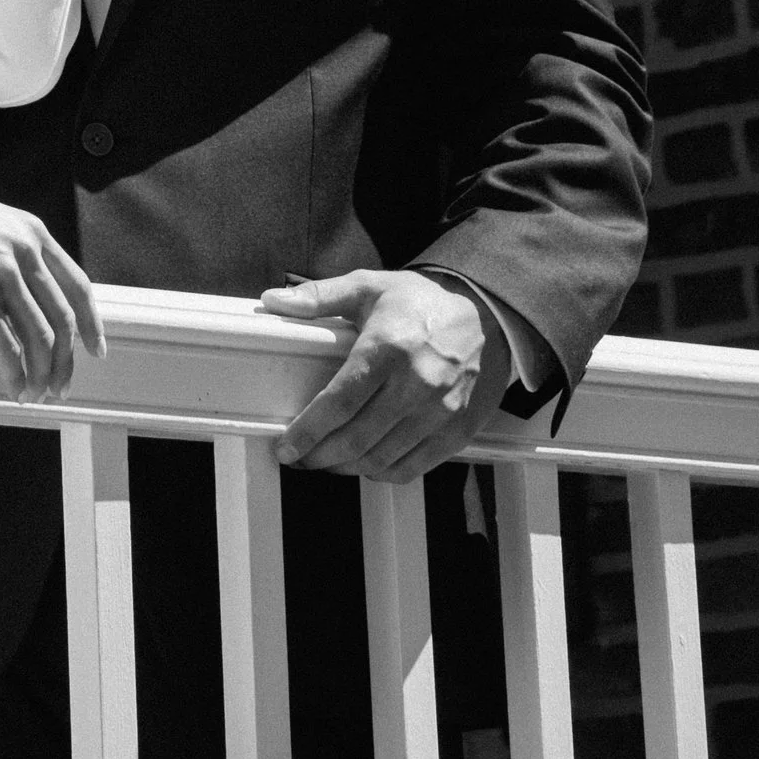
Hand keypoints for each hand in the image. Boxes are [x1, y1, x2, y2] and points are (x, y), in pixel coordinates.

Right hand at [0, 194, 105, 401]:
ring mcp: (2, 271)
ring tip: (36, 392)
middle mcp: (25, 250)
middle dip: (65, 360)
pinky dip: (14, 372)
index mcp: (34, 234)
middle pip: (61, 317)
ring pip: (38, 335)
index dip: (91, 323)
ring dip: (41, 372)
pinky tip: (14, 387)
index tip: (96, 349)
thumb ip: (22, 253)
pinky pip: (5, 343)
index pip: (77, 285)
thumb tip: (40, 296)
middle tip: (61, 385)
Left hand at [257, 269, 509, 481]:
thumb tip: (274, 300)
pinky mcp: (457, 430)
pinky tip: (367, 464)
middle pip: (358, 438)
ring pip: (383, 458)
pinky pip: (413, 467)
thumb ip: (320, 295)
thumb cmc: (421, 302)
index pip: (341, 401)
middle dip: (321, 455)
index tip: (287, 447)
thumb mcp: (369, 286)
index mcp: (388, 346)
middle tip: (302, 458)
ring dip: (348, 467)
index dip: (309, 430)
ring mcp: (440, 411)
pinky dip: (383, 473)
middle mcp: (416, 382)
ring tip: (328, 461)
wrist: (485, 317)